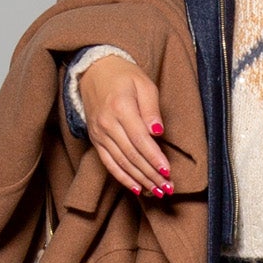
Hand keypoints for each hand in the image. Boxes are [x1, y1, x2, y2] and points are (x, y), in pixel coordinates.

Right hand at [77, 54, 173, 198]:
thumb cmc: (124, 77)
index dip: (154, 157)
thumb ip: (152, 108)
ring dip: (140, 180)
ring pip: (121, 162)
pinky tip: (137, 188)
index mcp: (120, 107)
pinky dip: (123, 178)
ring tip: (157, 191)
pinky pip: (109, 163)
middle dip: (151, 174)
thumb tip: (158, 132)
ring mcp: (99, 134)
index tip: (167, 171)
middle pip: (132, 154)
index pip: (140, 139)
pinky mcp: (96, 140)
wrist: (94, 71)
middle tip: (168, 187)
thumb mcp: (143, 84)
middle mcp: (107, 123)